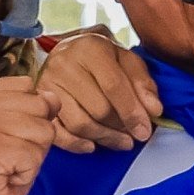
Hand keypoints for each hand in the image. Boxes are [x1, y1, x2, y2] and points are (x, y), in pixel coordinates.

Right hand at [0, 80, 56, 194]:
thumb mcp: (14, 129)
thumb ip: (31, 107)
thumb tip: (54, 98)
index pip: (28, 86)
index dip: (28, 116)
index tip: (5, 138)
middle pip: (39, 105)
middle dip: (34, 136)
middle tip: (9, 156)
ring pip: (42, 130)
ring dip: (33, 155)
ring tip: (8, 166)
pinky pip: (34, 155)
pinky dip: (27, 172)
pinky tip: (6, 178)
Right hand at [33, 30, 160, 151]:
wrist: (68, 50)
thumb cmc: (101, 57)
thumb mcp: (126, 59)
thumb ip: (142, 82)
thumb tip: (153, 110)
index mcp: (90, 48)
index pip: (114, 86)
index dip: (132, 112)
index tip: (144, 131)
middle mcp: (65, 63)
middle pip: (98, 109)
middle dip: (120, 128)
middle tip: (133, 136)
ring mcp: (48, 84)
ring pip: (80, 124)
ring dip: (104, 138)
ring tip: (120, 141)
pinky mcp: (40, 102)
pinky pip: (58, 132)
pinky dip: (77, 144)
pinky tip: (92, 145)